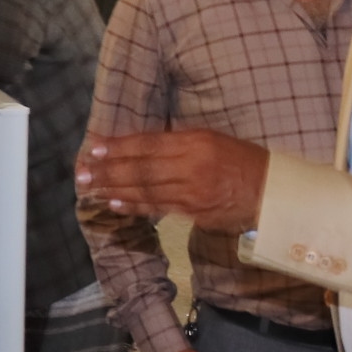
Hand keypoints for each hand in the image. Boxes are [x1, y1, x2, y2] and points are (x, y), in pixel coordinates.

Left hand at [78, 130, 270, 232]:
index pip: (148, 144)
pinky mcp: (194, 212)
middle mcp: (192, 165)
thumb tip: (141, 147)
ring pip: (145, 190)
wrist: (270, 190)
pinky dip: (134, 206)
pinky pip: (158, 208)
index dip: (118, 147)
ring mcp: (192, 192)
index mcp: (196, 141)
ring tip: (90, 189)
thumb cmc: (242, 160)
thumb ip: (179, 142)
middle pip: (141, 168)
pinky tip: (114, 204)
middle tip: (81, 173)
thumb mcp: (212, 139)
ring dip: (114, 190)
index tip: (93, 147)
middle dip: (108, 171)